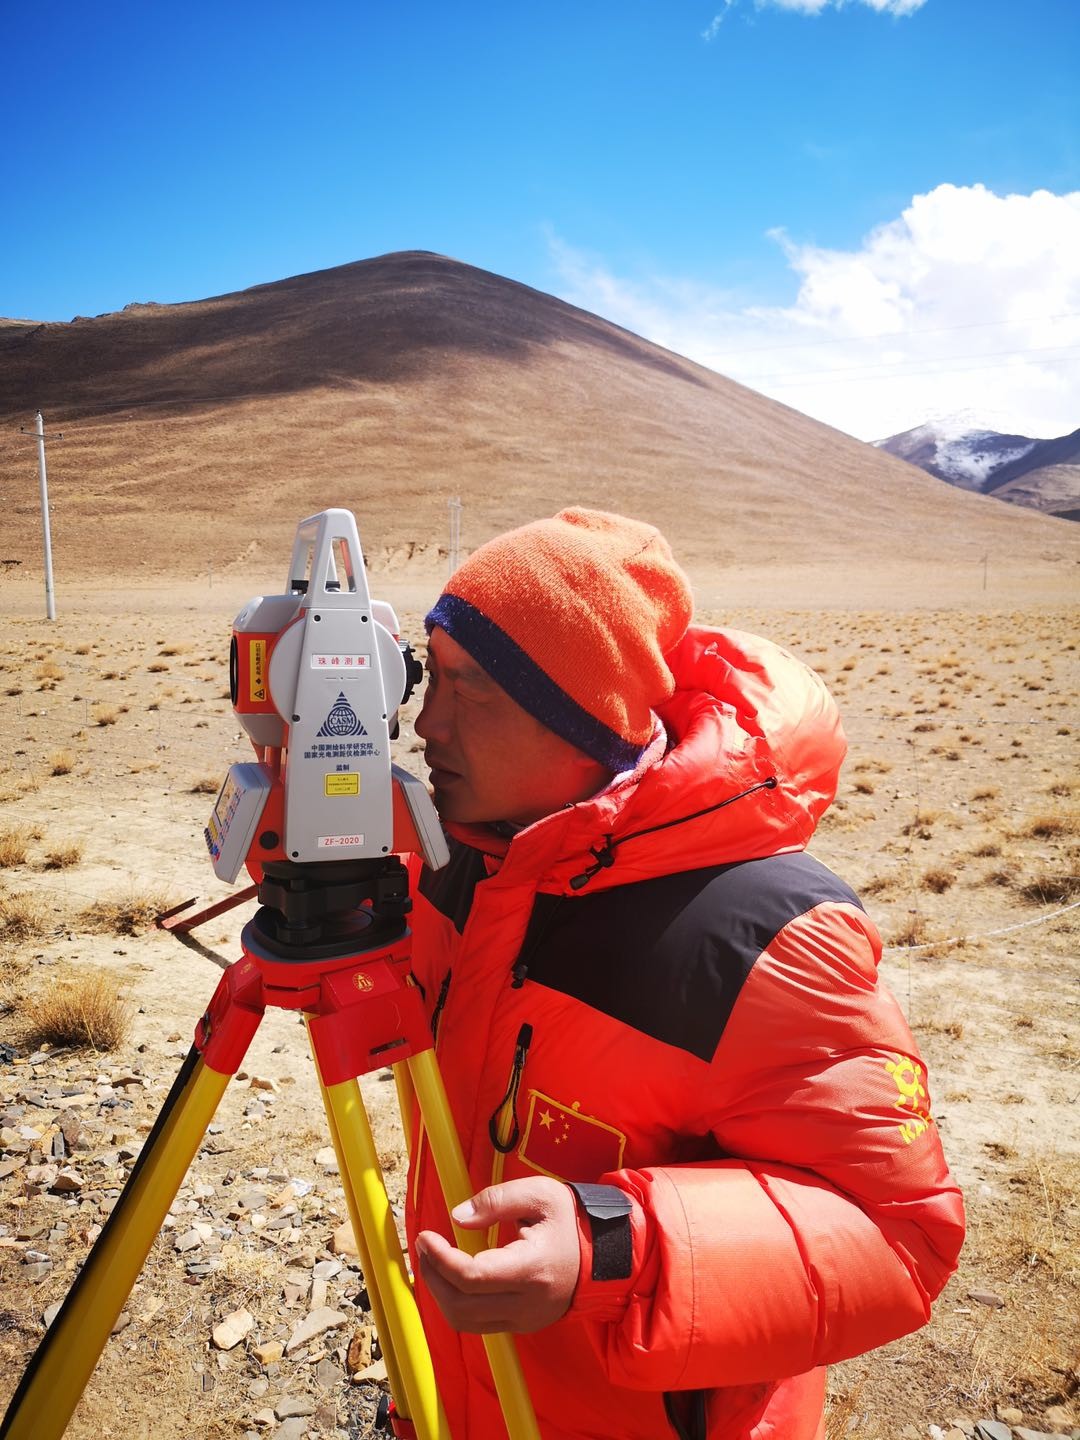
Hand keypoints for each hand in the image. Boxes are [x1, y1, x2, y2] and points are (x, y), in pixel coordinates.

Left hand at [415, 1177, 580, 1333]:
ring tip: (433, 1262)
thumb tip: (457, 1217)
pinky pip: (479, 1324)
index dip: (440, 1258)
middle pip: (461, 1306)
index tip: (425, 1236)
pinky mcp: (522, 1324)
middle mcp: (526, 1303)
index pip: (472, 1276)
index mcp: (531, 1269)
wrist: (605, 1253)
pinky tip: (454, 1277)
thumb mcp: (538, 1194)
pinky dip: (458, 1303)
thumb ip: (496, 1201)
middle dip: (433, 1276)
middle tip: (424, 1247)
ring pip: (465, 1322)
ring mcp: (524, 1319)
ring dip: (441, 1294)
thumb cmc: (571, 1219)